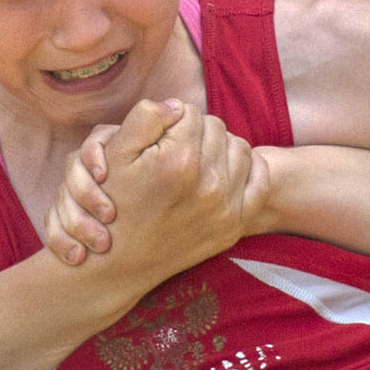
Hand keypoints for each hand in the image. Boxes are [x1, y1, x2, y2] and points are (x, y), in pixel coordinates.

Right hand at [49, 98, 263, 282]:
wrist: (119, 264)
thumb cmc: (111, 205)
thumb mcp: (114, 155)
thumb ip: (146, 117)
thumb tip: (177, 105)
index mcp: (179, 161)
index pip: (189, 112)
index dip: (171, 119)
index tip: (159, 136)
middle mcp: (207, 184)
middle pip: (216, 128)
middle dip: (195, 132)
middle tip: (176, 147)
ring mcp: (224, 207)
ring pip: (239, 148)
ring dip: (220, 147)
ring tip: (197, 158)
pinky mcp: (233, 226)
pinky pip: (259, 181)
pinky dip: (248, 169)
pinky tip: (226, 170)